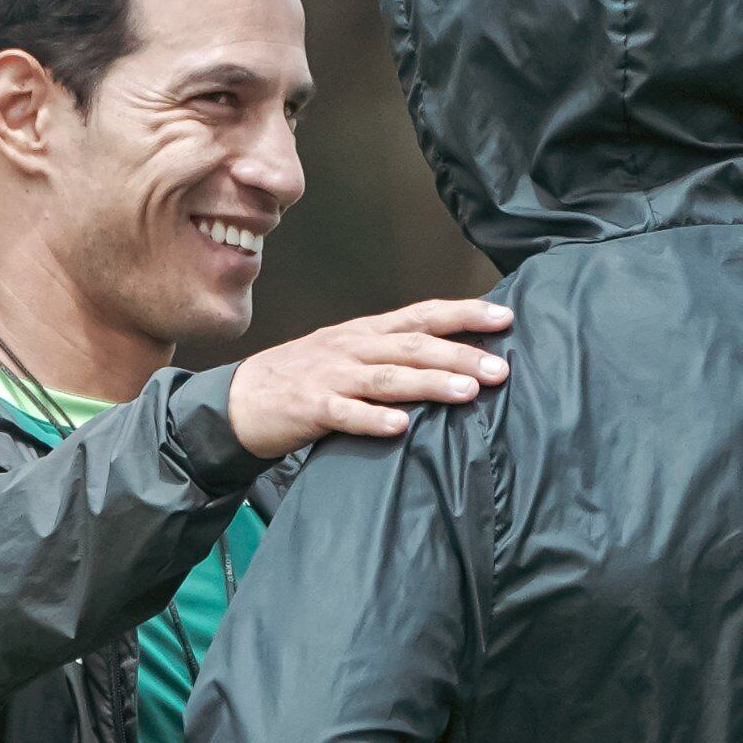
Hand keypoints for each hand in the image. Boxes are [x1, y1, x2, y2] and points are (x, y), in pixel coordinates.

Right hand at [225, 299, 512, 457]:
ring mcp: (330, 376)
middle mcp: (352, 348)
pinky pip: (345, 413)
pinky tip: (400, 427)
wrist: (238, 399)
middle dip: (460, 355)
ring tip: (467, 392)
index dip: (464, 315)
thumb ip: (390, 354)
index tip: (504, 318)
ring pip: (386, 377)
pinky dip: (373, 419)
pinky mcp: (309, 408)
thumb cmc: (301, 378)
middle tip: (499, 370)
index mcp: (365, 332)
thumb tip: (450, 360)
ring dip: (429, 383)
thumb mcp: (346, 354)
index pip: (422, 316)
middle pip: (413, 346)